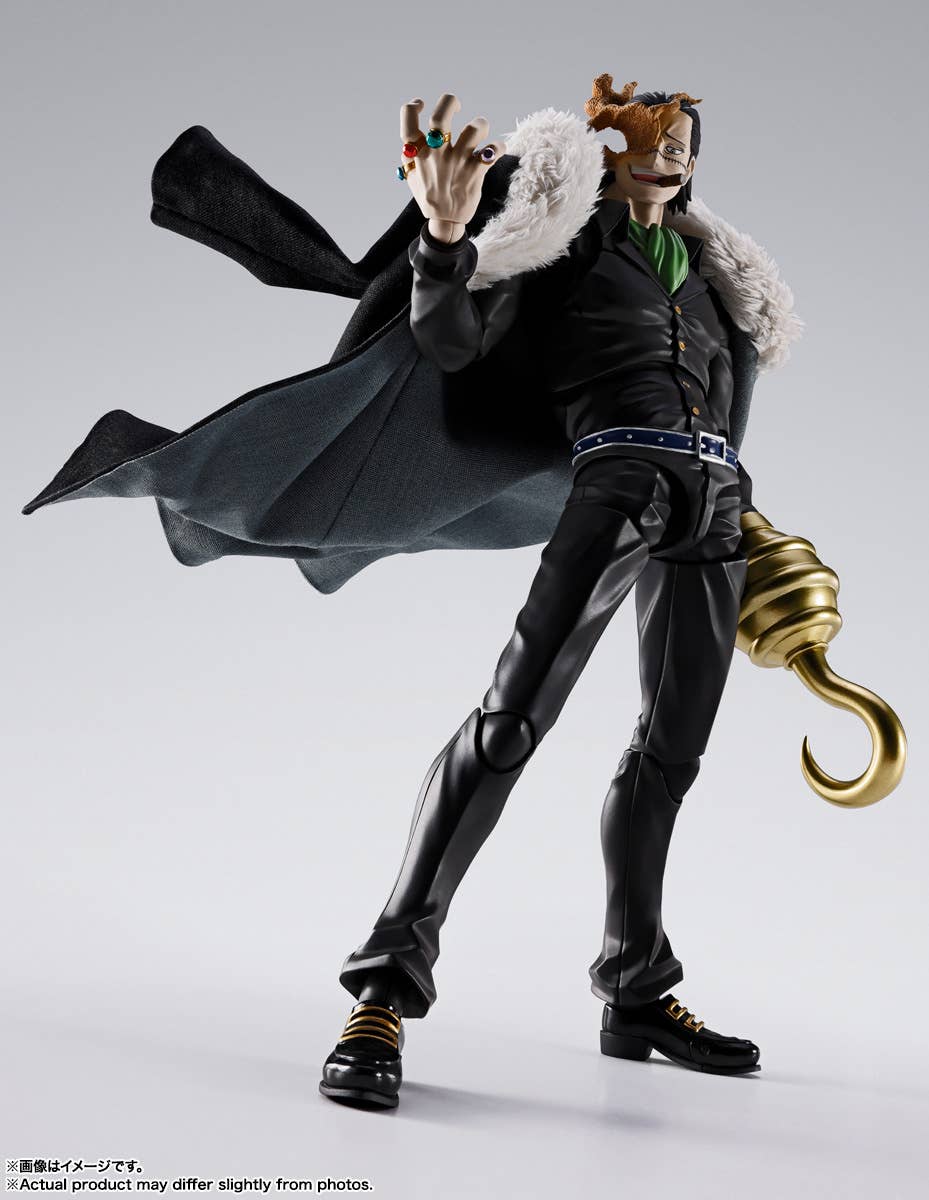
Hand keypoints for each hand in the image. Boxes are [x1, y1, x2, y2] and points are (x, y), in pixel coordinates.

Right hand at [399, 93, 505, 242]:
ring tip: (479, 130)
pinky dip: (498, 147)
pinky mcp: (475, 171)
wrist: (446, 221)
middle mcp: (437, 154)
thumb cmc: (429, 195)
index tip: (421, 105)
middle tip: (457, 106)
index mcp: (418, 153)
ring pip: (474, 128)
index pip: (408, 119)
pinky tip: (494, 149)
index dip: (413, 106)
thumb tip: (409, 138)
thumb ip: (409, 156)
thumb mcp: (412, 176)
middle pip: (441, 116)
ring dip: (480, 124)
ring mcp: (458, 162)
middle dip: (450, 102)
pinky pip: (492, 151)